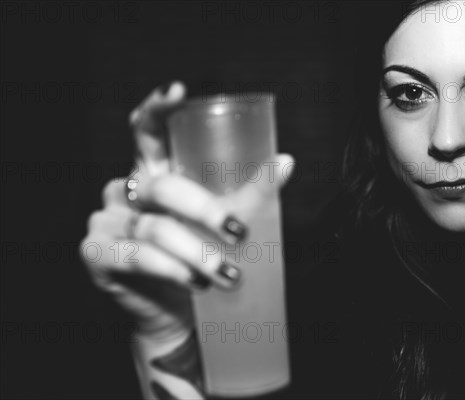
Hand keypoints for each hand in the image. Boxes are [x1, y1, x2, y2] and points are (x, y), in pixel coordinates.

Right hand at [80, 82, 294, 341]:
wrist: (177, 310)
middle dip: (204, 210)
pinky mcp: (97, 252)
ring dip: (196, 252)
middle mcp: (125, 189)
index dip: (157, 107)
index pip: (146, 130)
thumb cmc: (200, 256)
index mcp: (154, 172)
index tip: (179, 90)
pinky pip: (135, 255)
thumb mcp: (224, 220)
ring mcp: (106, 219)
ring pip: (153, 226)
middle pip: (162, 185)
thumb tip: (286, 162)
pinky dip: (170, 269)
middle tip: (239, 233)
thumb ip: (252, 193)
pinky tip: (195, 283)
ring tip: (229, 275)